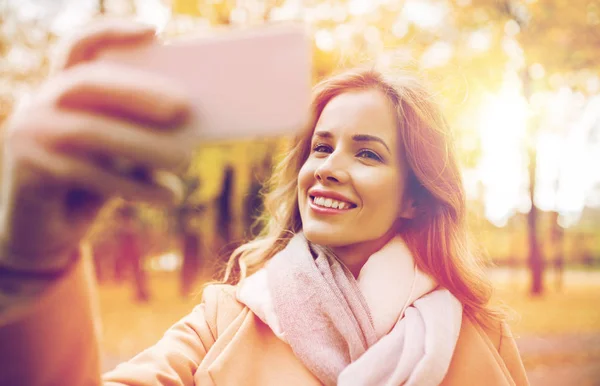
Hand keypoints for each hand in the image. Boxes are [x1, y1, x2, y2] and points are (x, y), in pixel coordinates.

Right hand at [0, 19, 194, 271]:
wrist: (49, 236)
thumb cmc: (94, 186)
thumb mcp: (122, 155)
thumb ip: (142, 132)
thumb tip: (192, 120)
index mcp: (63, 89)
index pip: (79, 47)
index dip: (111, 32)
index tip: (153, 31)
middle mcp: (39, 104)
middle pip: (87, 83)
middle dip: (138, 92)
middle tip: (184, 106)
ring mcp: (26, 136)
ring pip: (88, 131)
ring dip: (144, 145)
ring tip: (187, 159)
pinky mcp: (27, 172)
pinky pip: (88, 175)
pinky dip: (137, 186)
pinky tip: (172, 195)